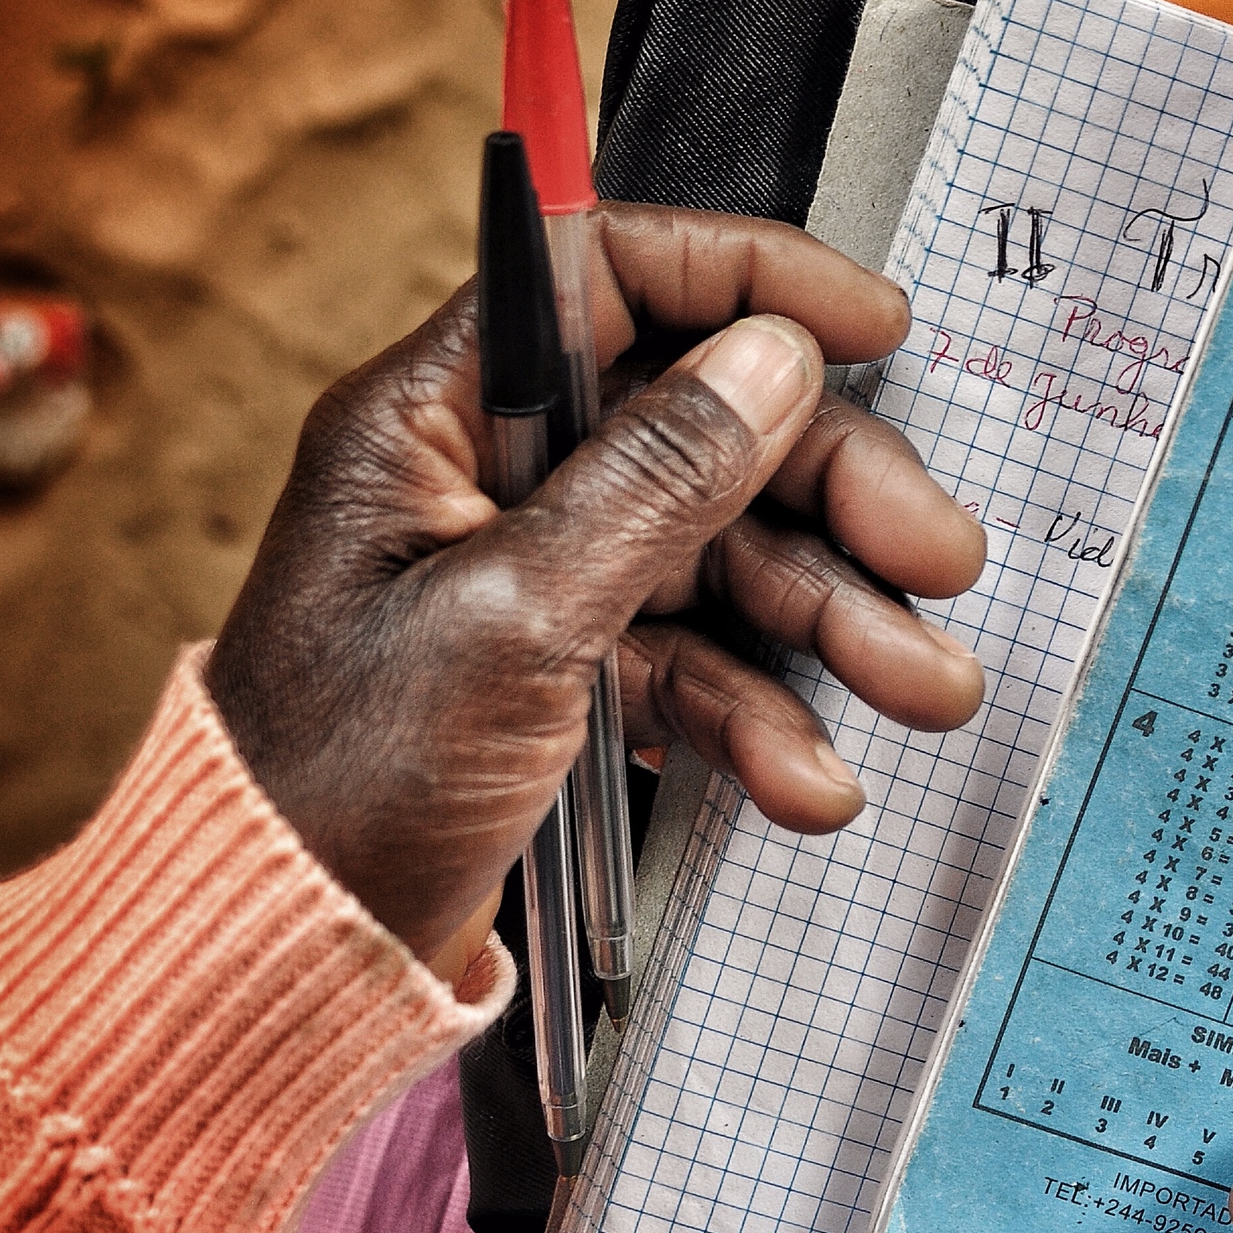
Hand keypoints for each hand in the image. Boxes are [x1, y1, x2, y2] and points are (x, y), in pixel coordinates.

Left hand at [206, 203, 986, 962]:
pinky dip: (764, 719)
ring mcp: (544, 581)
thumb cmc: (342, 784)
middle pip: (709, 430)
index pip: (609, 275)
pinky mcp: (575, 678)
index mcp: (437, 418)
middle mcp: (497, 479)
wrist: (291, 958)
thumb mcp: (515, 617)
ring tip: (925, 688)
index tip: (874, 329)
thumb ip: (654, 478)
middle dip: (838, 497)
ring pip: (727, 557)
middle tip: (941, 557)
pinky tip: (809, 781)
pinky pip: (700, 664)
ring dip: (834, 624)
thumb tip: (770, 357)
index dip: (752, 282)